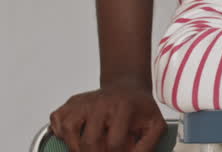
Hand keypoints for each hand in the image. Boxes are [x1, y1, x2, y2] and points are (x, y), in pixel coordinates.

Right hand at [49, 80, 165, 151]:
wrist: (127, 87)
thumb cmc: (139, 108)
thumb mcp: (154, 125)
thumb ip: (147, 146)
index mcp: (122, 107)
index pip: (114, 143)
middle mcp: (100, 102)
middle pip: (90, 142)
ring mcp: (82, 102)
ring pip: (69, 132)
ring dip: (77, 148)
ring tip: (91, 149)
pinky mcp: (69, 105)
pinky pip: (57, 124)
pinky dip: (62, 135)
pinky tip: (77, 137)